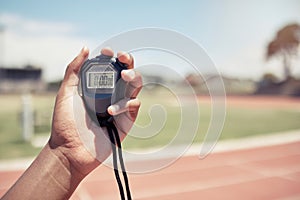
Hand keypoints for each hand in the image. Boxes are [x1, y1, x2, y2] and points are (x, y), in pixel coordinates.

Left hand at [50, 47, 141, 175]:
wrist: (70, 150)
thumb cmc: (65, 123)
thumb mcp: (65, 93)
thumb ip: (73, 70)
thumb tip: (85, 48)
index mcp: (97, 87)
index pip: (109, 66)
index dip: (111, 56)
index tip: (106, 51)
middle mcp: (111, 94)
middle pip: (127, 73)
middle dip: (128, 62)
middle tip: (123, 58)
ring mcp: (120, 107)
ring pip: (136, 86)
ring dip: (133, 77)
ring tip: (124, 76)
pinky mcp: (126, 121)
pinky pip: (134, 105)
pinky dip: (126, 104)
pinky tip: (111, 111)